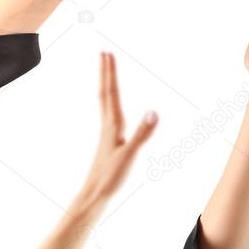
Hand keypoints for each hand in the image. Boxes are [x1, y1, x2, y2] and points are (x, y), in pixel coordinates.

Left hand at [78, 53, 158, 207]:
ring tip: (107, 72)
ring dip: (106, 84)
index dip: (110, 73)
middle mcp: (108, 125)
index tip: (107, 53)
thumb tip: (154, 111)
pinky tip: (113, 106)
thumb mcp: (130, 155)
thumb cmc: (110, 177)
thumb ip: (142, 133)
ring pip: (105, 102)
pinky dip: (111, 101)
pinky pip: (109, 113)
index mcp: (113, 125)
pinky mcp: (109, 141)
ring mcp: (108, 133)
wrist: (94, 195)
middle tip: (104, 53)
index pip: (111, 93)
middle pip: (105, 92)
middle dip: (106, 72)